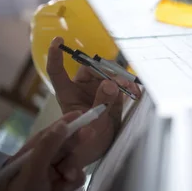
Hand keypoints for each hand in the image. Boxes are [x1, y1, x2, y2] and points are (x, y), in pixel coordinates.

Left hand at [0, 111, 92, 190]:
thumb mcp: (32, 174)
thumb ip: (47, 148)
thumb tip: (61, 125)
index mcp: (24, 160)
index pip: (46, 137)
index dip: (63, 125)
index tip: (80, 113)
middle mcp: (37, 166)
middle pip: (61, 147)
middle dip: (74, 142)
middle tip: (91, 131)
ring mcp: (50, 178)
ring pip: (71, 161)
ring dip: (74, 166)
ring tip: (69, 177)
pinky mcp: (62, 190)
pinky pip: (76, 176)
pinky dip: (76, 179)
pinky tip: (70, 187)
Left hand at [46, 37, 140, 169]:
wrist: (104, 149)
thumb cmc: (89, 141)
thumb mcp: (95, 124)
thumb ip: (102, 102)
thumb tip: (110, 82)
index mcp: (68, 94)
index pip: (58, 72)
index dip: (56, 55)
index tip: (59, 40)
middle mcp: (82, 88)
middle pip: (91, 68)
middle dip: (106, 72)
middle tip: (120, 83)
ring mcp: (97, 89)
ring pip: (109, 74)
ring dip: (122, 80)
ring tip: (131, 91)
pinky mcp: (112, 94)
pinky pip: (121, 83)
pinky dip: (129, 87)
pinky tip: (135, 93)